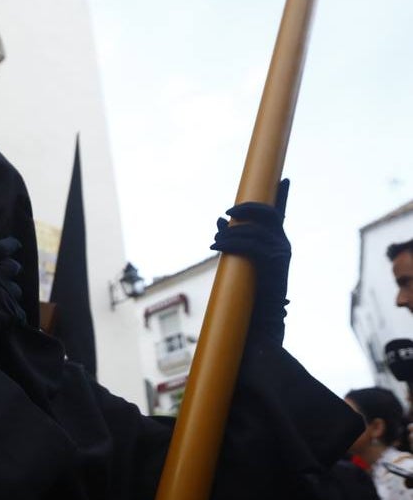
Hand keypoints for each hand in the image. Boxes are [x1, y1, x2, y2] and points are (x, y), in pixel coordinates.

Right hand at [0, 237, 25, 352]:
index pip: (1, 248)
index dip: (10, 244)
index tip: (15, 243)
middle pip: (13, 267)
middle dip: (12, 268)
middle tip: (9, 270)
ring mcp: (4, 295)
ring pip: (17, 290)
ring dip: (12, 292)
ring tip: (6, 296)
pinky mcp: (9, 314)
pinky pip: (19, 313)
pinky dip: (15, 315)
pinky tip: (12, 319)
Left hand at [211, 178, 290, 345]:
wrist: (261, 320)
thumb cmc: (250, 292)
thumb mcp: (239, 261)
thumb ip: (233, 239)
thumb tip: (219, 220)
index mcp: (278, 242)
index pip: (281, 213)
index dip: (283, 195)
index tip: (285, 179)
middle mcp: (283, 244)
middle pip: (268, 212)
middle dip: (247, 207)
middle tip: (227, 212)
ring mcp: (280, 252)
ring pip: (252, 230)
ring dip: (229, 233)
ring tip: (214, 243)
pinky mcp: (273, 262)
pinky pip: (249, 244)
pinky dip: (230, 243)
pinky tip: (217, 247)